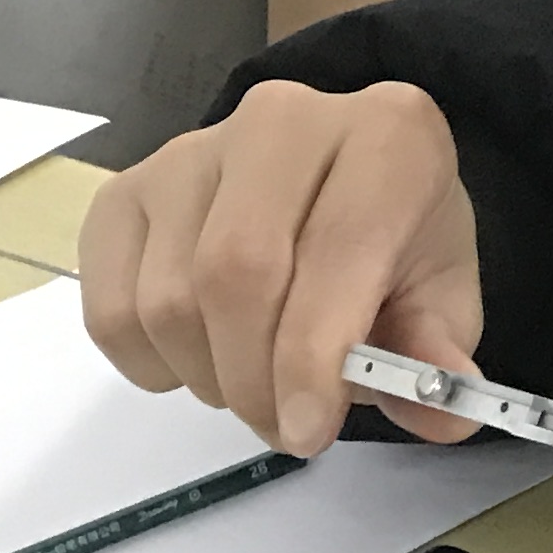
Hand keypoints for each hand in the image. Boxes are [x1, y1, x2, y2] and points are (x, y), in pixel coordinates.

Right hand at [77, 80, 483, 453]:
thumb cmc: (394, 238)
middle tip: (284, 426)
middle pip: (234, 273)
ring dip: (208, 378)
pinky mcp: (124, 191)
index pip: (334, 248)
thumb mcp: (441, 294)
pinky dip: (150, 363)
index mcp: (387, 134)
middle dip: (255, 380)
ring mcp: (189, 150)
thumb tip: (442, 415)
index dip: (313, 357)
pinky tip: (201, 355)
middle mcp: (281, 120)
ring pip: (167, 299)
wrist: (337, 187)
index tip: (308, 432)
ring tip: (254, 382)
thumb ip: (437, 355)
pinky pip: (110, 307)